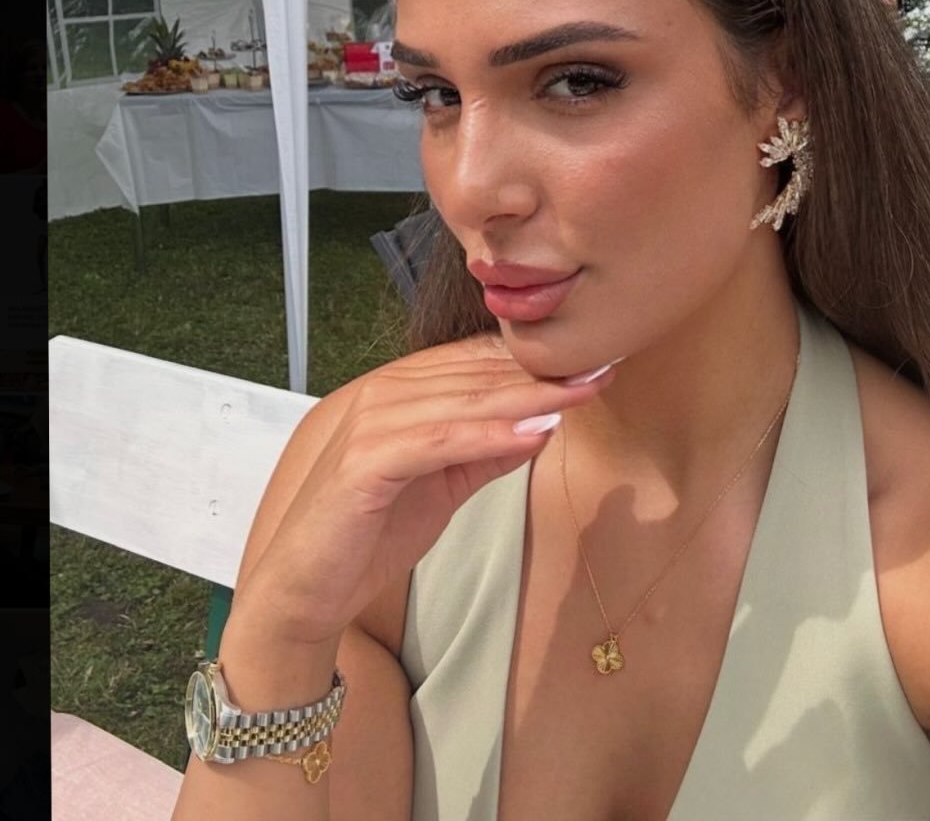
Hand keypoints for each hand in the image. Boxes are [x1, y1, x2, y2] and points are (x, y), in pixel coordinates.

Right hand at [230, 336, 616, 649]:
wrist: (303, 590)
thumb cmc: (368, 535)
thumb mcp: (442, 487)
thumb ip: (484, 452)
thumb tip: (541, 424)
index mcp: (398, 392)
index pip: (476, 364)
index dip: (536, 363)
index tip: (592, 362)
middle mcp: (382, 393)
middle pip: (477, 375)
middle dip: (544, 373)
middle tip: (603, 366)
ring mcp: (369, 422)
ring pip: (464, 400)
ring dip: (529, 396)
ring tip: (583, 391)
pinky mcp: (363, 460)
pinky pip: (438, 440)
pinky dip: (488, 435)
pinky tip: (534, 432)